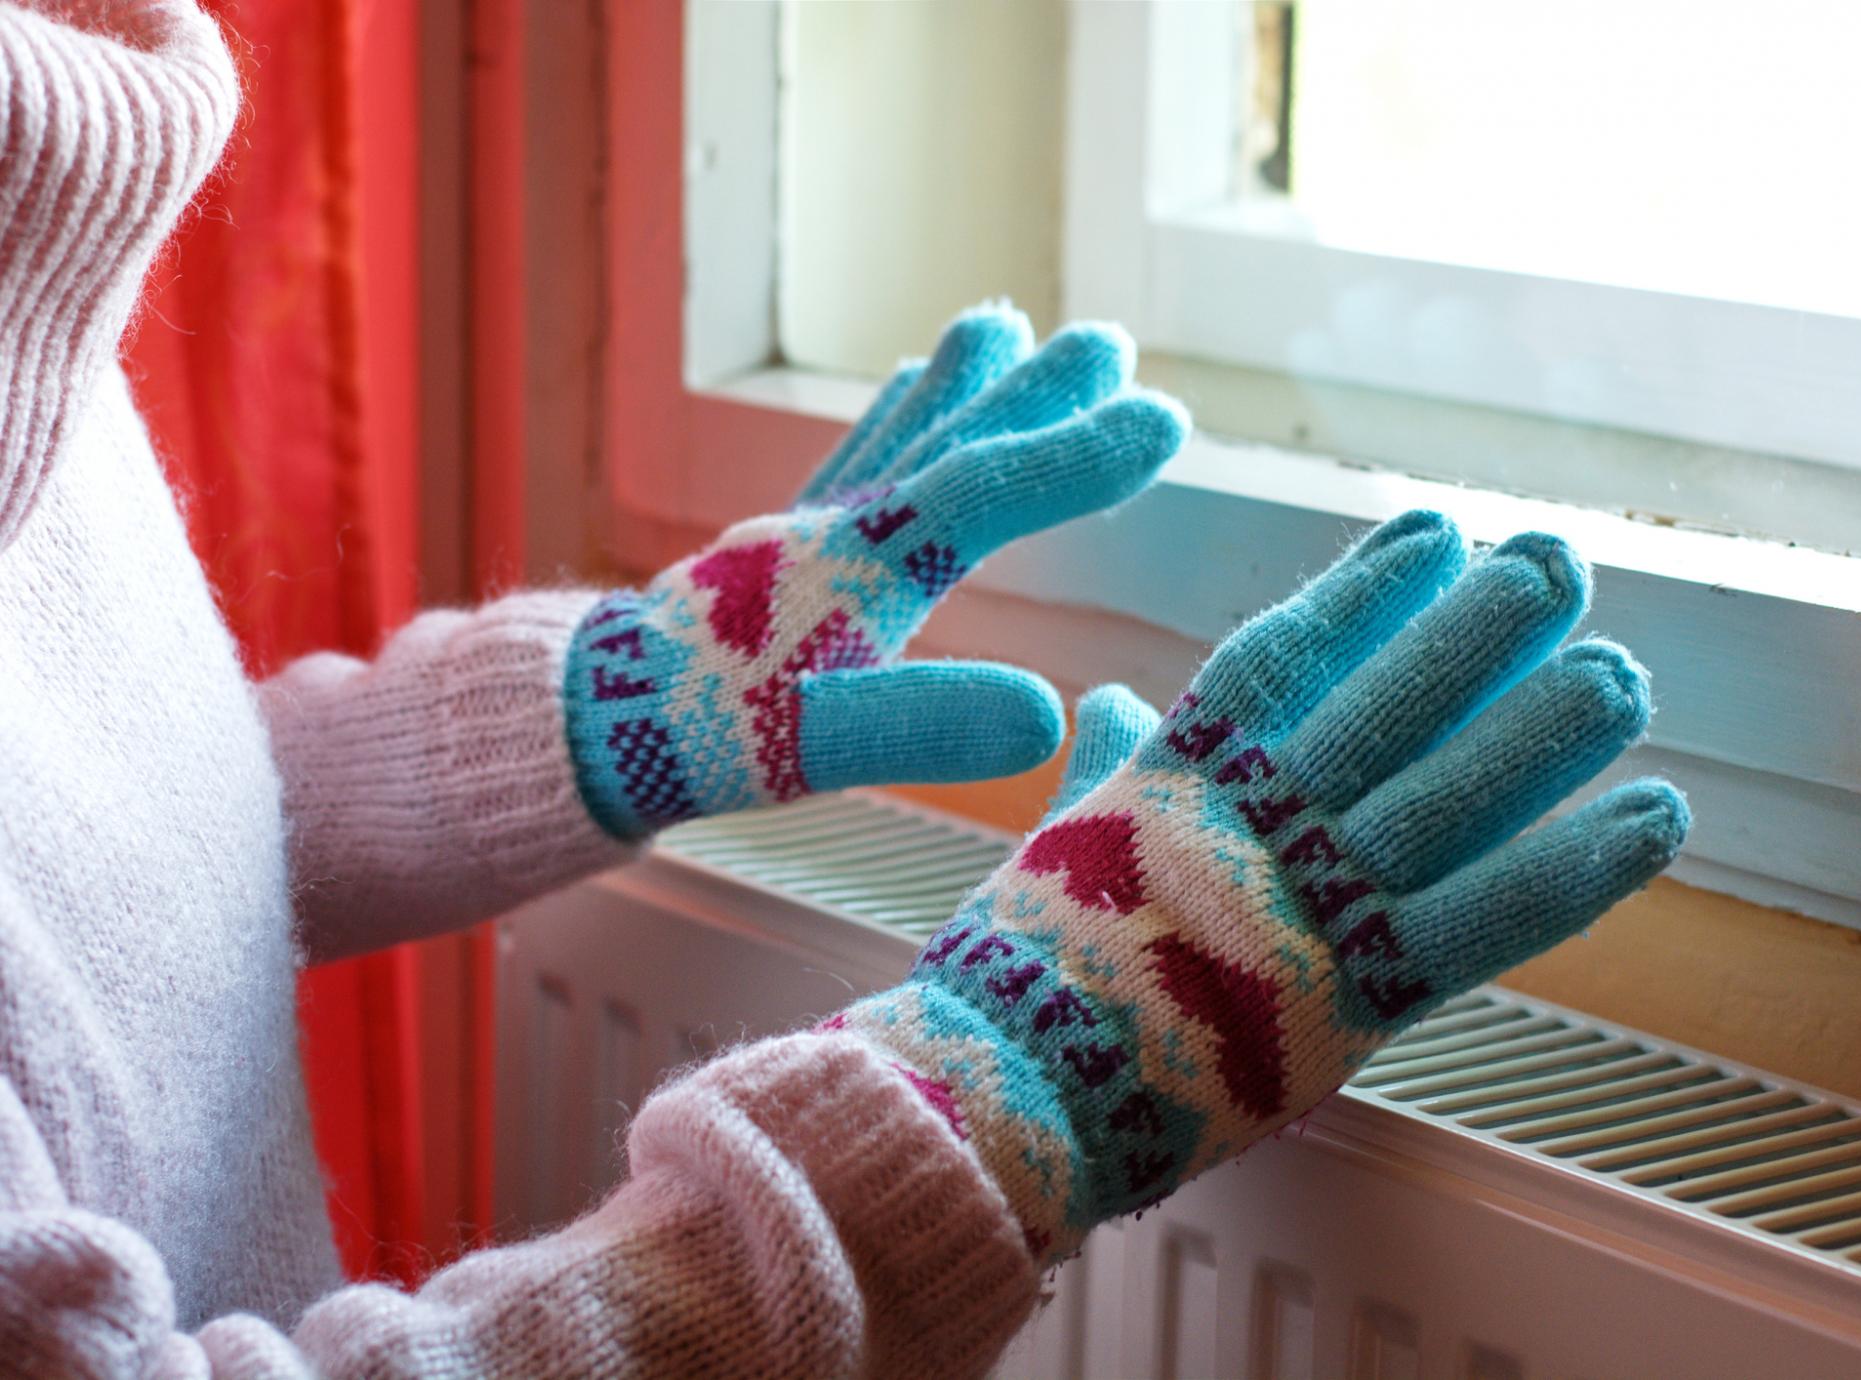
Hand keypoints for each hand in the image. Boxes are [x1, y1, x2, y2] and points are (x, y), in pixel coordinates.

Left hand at [564, 305, 1186, 836]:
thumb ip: (926, 724)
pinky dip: (897, 418)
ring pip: (902, 438)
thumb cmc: (705, 735)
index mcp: (863, 569)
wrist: (591, 720)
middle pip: (955, 443)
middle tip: (1108, 342)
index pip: (988, 492)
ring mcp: (807, 529)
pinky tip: (910, 397)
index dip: (1077, 455)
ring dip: (963, 388)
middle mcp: (839, 529)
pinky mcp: (782, 545)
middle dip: (1037, 398)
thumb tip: (1046, 715)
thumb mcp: (819, 747)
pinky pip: (855, 459)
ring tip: (1002, 326)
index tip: (1164, 417)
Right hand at [837, 511, 1688, 1259]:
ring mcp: (1306, 906)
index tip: (1434, 531)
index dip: (1365, 590)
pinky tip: (1655, 815)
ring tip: (1622, 671)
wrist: (1003, 1091)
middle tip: (1556, 561)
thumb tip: (1111, 700)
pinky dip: (1578, 867)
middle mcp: (1251, 822)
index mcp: (1176, 774)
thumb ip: (1111, 762)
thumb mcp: (1057, 838)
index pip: (1284, 656)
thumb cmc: (1019, 968)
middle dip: (1477, 630)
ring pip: (1449, 797)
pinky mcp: (1355, 998)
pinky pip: (1487, 920)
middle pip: (1388, 705)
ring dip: (1544, 732)